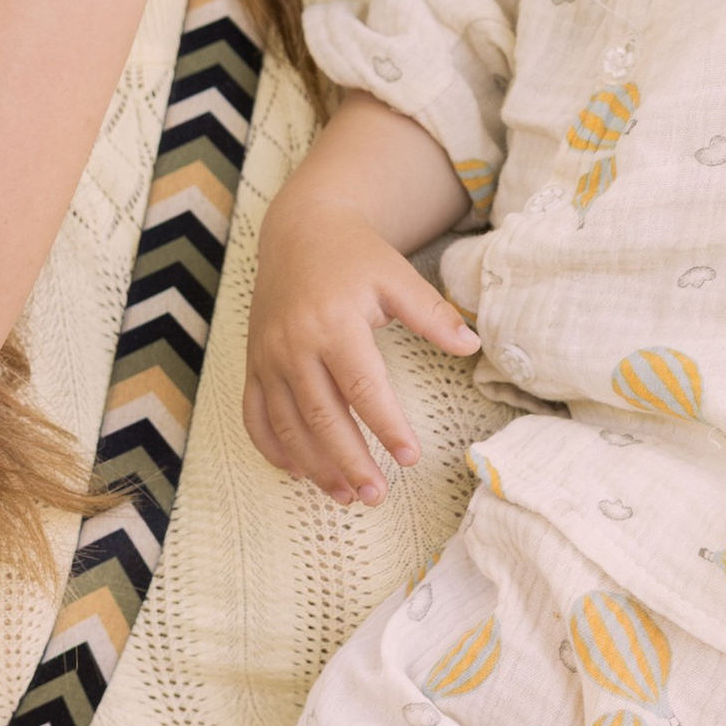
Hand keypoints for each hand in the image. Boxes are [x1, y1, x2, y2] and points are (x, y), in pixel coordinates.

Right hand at [245, 193, 478, 506]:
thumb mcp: (397, 276)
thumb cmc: (355, 255)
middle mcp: (295, 344)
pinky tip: (298, 472)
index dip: (387, 426)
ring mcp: (268, 356)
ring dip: (315, 465)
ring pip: (288, 424)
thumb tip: (472, 346)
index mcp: (334, 323)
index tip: (410, 458)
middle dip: (349, 462)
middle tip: (377, 495)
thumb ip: (432, 314)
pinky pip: (255, 415)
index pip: (363, 388)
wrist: (299, 230)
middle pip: (322, 416)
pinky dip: (273, 448)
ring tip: (346, 495)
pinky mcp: (253, 362)